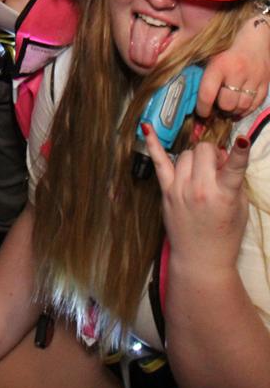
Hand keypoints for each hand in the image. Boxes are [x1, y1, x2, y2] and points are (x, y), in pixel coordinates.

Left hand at [143, 123, 248, 272]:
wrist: (201, 260)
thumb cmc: (225, 234)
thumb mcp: (240, 208)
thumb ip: (233, 180)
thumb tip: (222, 157)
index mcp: (223, 195)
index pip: (234, 168)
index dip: (240, 152)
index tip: (242, 139)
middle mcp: (200, 189)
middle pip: (204, 150)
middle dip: (212, 155)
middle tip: (216, 168)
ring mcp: (180, 189)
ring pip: (187, 153)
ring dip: (196, 159)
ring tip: (201, 174)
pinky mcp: (166, 191)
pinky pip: (158, 161)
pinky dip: (153, 143)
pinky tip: (146, 127)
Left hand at [197, 18, 269, 116]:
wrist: (255, 33)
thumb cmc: (227, 41)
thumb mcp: (210, 52)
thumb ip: (199, 68)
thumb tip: (186, 87)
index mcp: (220, 64)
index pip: (208, 94)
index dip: (202, 108)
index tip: (201, 113)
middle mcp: (237, 73)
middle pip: (227, 104)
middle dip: (220, 108)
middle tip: (216, 105)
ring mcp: (254, 78)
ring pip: (242, 107)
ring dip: (233, 109)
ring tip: (228, 105)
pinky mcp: (265, 82)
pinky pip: (255, 104)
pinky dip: (246, 109)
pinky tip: (240, 105)